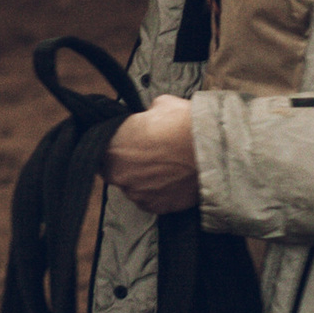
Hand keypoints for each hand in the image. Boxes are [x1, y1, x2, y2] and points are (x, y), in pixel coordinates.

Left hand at [103, 97, 198, 213]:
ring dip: (145, 179)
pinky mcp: (158, 208)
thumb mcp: (159, 105)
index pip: (101, 150)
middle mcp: (120, 175)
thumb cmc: (183, 124)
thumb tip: (149, 118)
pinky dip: (160, 192)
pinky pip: (152, 200)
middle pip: (116, 170)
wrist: (212, 150)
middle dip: (129, 163)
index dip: (114, 146)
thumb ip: (145, 116)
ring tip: (165, 167)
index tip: (126, 143)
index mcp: (112, 147)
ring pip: (135, 187)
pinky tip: (172, 179)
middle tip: (149, 154)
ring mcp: (138, 194)